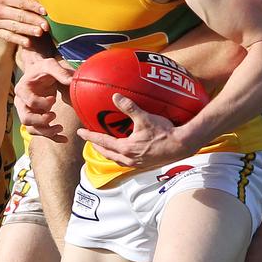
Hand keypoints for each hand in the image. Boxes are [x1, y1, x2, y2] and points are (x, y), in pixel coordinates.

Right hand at [0, 0, 48, 46]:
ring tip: (40, 33)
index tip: (45, 10)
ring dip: (28, 31)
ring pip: (15, 27)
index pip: (20, 1)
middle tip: (47, 25)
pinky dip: (17, 40)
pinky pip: (7, 36)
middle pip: (19, 16)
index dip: (33, 6)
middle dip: (34, 21)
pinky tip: (28, 42)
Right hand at [15, 59, 73, 141]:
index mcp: (23, 89)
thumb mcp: (50, 65)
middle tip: (53, 115)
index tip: (53, 98)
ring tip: (60, 128)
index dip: (42, 103)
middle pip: (26, 119)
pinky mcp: (35, 119)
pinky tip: (64, 139)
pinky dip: (52, 138)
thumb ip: (60, 72)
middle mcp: (21, 103)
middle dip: (41, 121)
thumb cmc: (44, 69)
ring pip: (31, 129)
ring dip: (46, 132)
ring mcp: (27, 113)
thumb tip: (72, 81)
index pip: (29, 101)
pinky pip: (40, 132)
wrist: (39, 74)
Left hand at [77, 94, 194, 168]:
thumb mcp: (145, 118)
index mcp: (126, 148)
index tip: (80, 132)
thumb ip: (129, 107)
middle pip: (107, 153)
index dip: (90, 136)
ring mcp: (137, 164)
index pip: (102, 141)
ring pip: (116, 160)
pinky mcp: (145, 165)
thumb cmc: (164, 132)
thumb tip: (115, 96)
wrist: (181, 145)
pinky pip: (127, 162)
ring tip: (105, 147)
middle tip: (90, 139)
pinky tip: (125, 152)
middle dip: (97, 146)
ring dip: (108, 153)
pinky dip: (120, 157)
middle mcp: (129, 159)